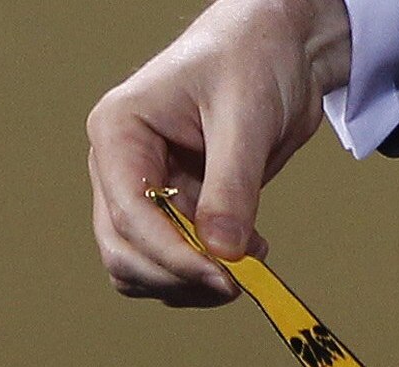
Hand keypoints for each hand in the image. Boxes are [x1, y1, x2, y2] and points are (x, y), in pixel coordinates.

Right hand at [86, 0, 351, 305]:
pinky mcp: (181, 205)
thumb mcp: (244, 120)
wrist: (279, 50)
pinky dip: (210, 269)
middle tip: (238, 283)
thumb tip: (224, 252)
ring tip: (249, 260)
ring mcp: (149, 189)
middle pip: (124, 250)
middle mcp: (122, 166)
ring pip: (146, 264)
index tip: (223, 278)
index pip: (129, 215)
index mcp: (118, 133)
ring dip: (192, 281)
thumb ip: (232, 187)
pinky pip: (180, 258)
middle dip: (177, 276)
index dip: (173, 257)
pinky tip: (250, 250)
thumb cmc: (250, 60)